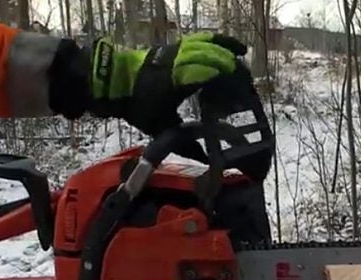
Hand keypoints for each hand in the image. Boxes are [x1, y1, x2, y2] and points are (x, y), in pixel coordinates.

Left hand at [87, 32, 248, 138]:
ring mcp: (179, 51)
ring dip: (230, 55)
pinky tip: (232, 47)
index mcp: (181, 79)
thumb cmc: (138, 105)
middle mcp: (182, 60)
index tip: (245, 95)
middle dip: (236, 71)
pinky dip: (218, 41)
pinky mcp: (176, 47)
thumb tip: (206, 158)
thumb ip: (185, 141)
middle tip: (247, 88)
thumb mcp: (161, 127)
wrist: (113, 83)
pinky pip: (202, 40)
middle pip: (218, 59)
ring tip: (245, 65)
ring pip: (212, 46)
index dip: (233, 82)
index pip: (215, 74)